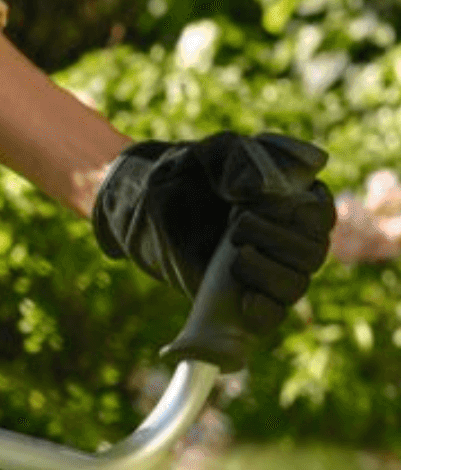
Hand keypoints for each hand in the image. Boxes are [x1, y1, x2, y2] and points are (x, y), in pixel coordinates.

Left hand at [92, 132, 335, 338]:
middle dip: (275, 239)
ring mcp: (269, 270)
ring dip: (266, 272)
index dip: (296, 215)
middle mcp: (291, 238)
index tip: (255, 204)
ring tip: (234, 256)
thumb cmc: (193, 172)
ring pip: (295, 286)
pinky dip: (263, 311)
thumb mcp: (218, 153)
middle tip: (235, 225)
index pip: (322, 217)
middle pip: (313, 253)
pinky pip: (272, 316)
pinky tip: (245, 301)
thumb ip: (244, 160)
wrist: (148, 202)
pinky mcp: (244, 296)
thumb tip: (259, 192)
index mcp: (297, 200)